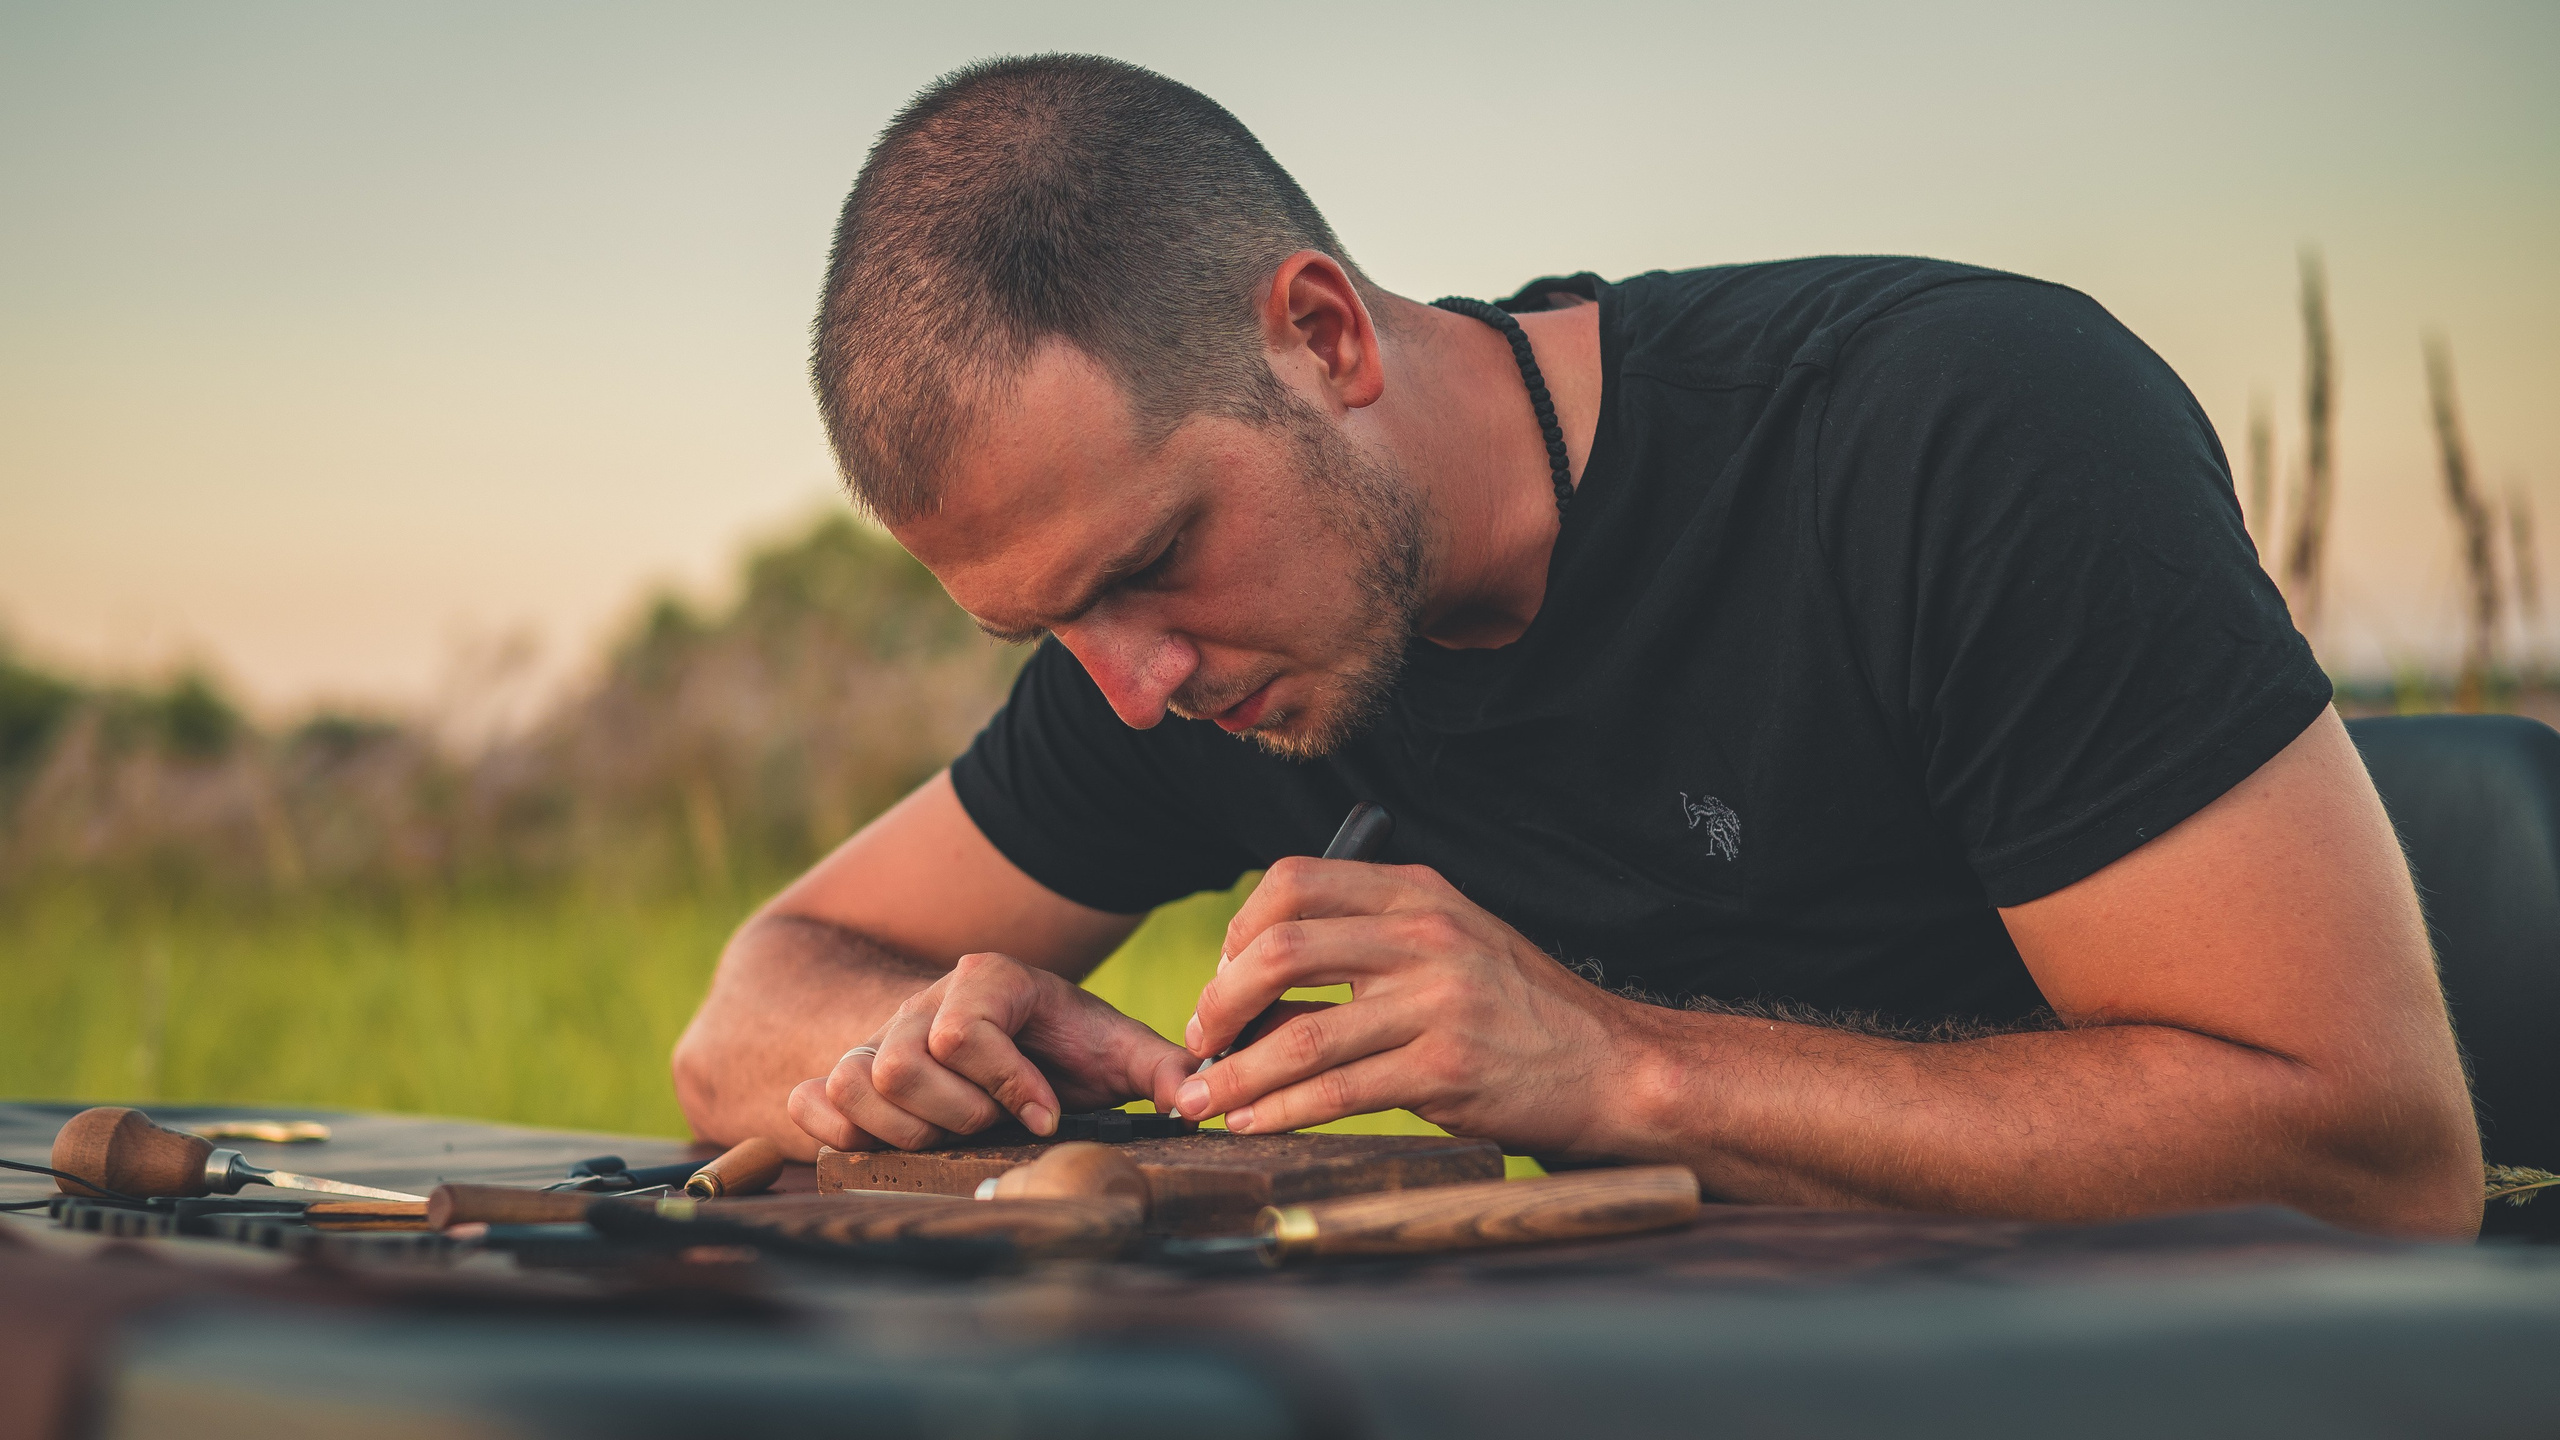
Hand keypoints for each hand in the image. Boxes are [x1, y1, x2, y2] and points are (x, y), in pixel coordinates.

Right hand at [786, 952, 1194, 1151]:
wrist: (995, 1032)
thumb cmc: (1063, 1044)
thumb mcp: (1115, 1047)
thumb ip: (1160, 1068)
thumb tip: (1198, 1100)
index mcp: (987, 981)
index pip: (961, 1031)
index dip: (1007, 1085)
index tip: (1044, 1113)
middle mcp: (921, 1005)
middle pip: (898, 1067)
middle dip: (955, 1115)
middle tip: (992, 1126)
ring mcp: (876, 1038)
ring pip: (852, 1084)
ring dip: (903, 1130)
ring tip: (951, 1137)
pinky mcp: (845, 1075)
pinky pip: (813, 1100)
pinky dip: (842, 1131)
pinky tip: (890, 1143)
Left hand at [1169, 858, 1636, 1154]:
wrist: (1613, 1066)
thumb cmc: (1522, 1011)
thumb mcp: (1453, 943)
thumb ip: (1370, 942)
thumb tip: (1257, 981)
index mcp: (1418, 894)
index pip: (1294, 881)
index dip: (1238, 929)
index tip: (1222, 976)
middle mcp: (1425, 936)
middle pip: (1279, 949)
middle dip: (1219, 1001)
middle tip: (1201, 1039)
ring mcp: (1437, 1002)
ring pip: (1300, 1032)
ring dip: (1236, 1073)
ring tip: (1203, 1098)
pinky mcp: (1445, 1070)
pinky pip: (1337, 1092)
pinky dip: (1281, 1110)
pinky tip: (1254, 1123)